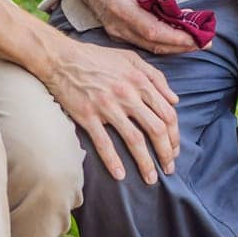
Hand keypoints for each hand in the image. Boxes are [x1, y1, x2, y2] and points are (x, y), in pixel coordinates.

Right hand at [43, 37, 180, 184]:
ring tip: (151, 179)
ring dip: (145, 163)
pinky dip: (113, 161)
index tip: (175, 149)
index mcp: (140, 81)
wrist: (62, 58)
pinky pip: (104, 143)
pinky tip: (120, 175)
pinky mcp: (88, 116)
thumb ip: (156, 77)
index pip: (167, 113)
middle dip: (166, 152)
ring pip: (134, 139)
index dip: (174, 135)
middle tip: (169, 168)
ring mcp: (108, 106)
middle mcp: (128, 95)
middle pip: (156, 129)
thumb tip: (175, 100)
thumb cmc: (98, 57)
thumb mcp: (131, 58)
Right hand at [69, 0, 199, 54]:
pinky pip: (143, 42)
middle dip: (181, 46)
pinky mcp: (117, 34)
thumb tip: (178, 14)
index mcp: (121, 9)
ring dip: (174, 46)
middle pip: (154, 45)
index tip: (197, 39)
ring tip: (196, 41)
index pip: (154, 32)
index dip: (177, 38)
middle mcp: (117, 27)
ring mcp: (115, 33)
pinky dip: (162, 42)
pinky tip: (177, 37)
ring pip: (149, 47)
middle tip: (205, 43)